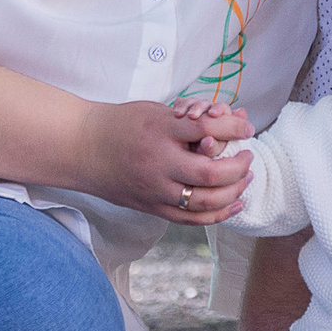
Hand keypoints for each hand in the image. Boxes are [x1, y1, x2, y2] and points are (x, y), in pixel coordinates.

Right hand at [77, 99, 252, 223]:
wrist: (82, 147)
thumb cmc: (122, 124)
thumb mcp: (156, 111)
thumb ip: (193, 119)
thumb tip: (234, 117)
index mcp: (159, 130)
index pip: (208, 129)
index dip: (235, 128)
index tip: (247, 127)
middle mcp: (157, 162)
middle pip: (211, 173)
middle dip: (239, 166)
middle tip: (248, 155)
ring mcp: (153, 189)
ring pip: (204, 202)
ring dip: (233, 191)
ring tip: (245, 178)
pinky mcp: (150, 207)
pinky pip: (190, 219)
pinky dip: (217, 215)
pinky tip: (234, 203)